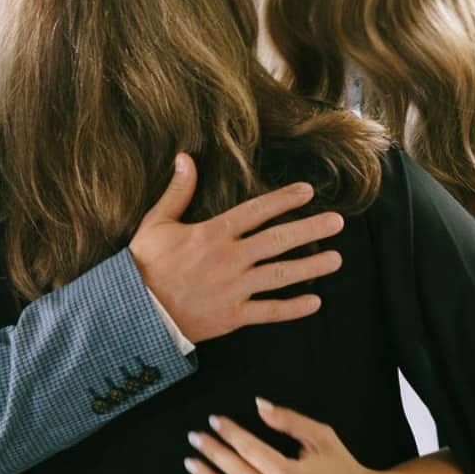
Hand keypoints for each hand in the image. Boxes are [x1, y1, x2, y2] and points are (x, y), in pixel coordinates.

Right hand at [129, 155, 343, 342]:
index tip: (307, 191)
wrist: (136, 311)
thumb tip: (185, 157)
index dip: (283, 199)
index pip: (256, 211)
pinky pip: (270, 311)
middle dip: (310, 229)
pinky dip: (293, 308)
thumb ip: (177, 191)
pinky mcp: (233, 315)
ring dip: (311, 266)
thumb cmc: (145, 265)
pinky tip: (315, 302)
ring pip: (280, 275)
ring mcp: (234, 288)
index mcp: (213, 234)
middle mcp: (230, 259)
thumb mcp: (157, 222)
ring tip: (336, 258)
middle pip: (278, 240)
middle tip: (337, 222)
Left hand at [185, 399, 381, 473]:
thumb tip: (259, 405)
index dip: (230, 433)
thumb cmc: (343, 469)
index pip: (250, 449)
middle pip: (236, 472)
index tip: (215, 421)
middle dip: (213, 452)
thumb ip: (288, 420)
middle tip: (195, 438)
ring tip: (192, 463)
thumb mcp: (321, 437)